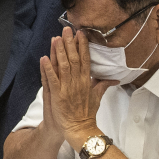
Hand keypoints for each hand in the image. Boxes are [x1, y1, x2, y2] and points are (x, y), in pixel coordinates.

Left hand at [42, 27, 116, 147]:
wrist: (79, 129)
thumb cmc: (87, 114)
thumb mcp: (97, 97)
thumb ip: (103, 85)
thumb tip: (114, 79)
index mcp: (86, 81)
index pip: (85, 59)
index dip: (82, 46)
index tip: (80, 34)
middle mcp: (77, 81)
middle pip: (73, 58)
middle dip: (70, 43)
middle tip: (66, 29)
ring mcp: (67, 88)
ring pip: (63, 65)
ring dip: (59, 51)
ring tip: (56, 38)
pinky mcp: (57, 95)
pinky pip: (52, 79)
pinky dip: (48, 68)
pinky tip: (44, 58)